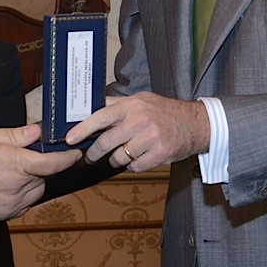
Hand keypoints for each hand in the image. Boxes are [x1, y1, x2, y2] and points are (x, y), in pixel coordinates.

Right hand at [0, 124, 78, 222]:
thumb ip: (14, 136)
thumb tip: (36, 132)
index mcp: (17, 165)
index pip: (55, 163)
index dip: (69, 158)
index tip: (76, 153)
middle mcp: (19, 187)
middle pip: (45, 177)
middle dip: (42, 166)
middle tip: (25, 158)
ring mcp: (13, 204)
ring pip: (35, 191)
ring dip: (32, 181)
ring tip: (10, 172)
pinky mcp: (5, 215)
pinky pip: (24, 203)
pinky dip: (21, 195)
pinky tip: (4, 186)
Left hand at [65, 91, 210, 171]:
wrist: (196, 124)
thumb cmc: (166, 112)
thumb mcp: (142, 100)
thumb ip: (117, 104)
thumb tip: (91, 107)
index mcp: (133, 106)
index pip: (101, 117)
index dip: (83, 129)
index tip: (70, 139)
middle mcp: (140, 120)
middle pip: (106, 142)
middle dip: (94, 153)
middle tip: (90, 156)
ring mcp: (150, 138)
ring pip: (119, 157)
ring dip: (117, 159)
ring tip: (124, 153)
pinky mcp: (159, 154)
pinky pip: (134, 166)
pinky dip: (133, 165)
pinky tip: (140, 157)